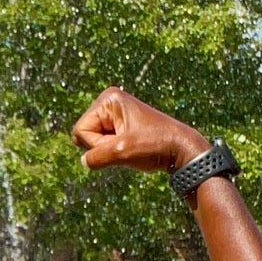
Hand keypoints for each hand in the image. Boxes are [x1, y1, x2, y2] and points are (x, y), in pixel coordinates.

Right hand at [71, 88, 206, 173]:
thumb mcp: (121, 152)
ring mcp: (114, 112)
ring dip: (108, 150)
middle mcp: (109, 101)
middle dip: (102, 146)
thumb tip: (84, 161)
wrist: (180, 148)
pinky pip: (102, 142)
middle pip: (85, 133)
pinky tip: (130, 147)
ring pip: (93, 140)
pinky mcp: (119, 123)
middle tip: (127, 144)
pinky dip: (113, 150)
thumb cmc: (154, 146)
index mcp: (109, 99)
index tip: (122, 142)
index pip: (81, 130)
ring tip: (130, 146)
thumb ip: (95, 157)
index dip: (98, 144)